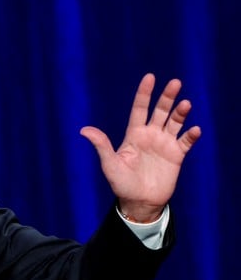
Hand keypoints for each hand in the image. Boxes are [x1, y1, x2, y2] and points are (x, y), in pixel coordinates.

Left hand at [80, 74, 200, 222]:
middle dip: (167, 97)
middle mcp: (150, 136)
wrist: (139, 202)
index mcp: (134, 134)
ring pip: (175, 123)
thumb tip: (84, 130)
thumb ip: (101, 145)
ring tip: (186, 104)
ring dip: (181, 113)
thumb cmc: (121, 183)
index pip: (139, 109)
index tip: (150, 77)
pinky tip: (194, 130)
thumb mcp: (109, 164)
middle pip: (160, 111)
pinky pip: (186, 142)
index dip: (144, 93)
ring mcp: (164, 144)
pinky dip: (191, 135)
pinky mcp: (176, 156)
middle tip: (175, 82)